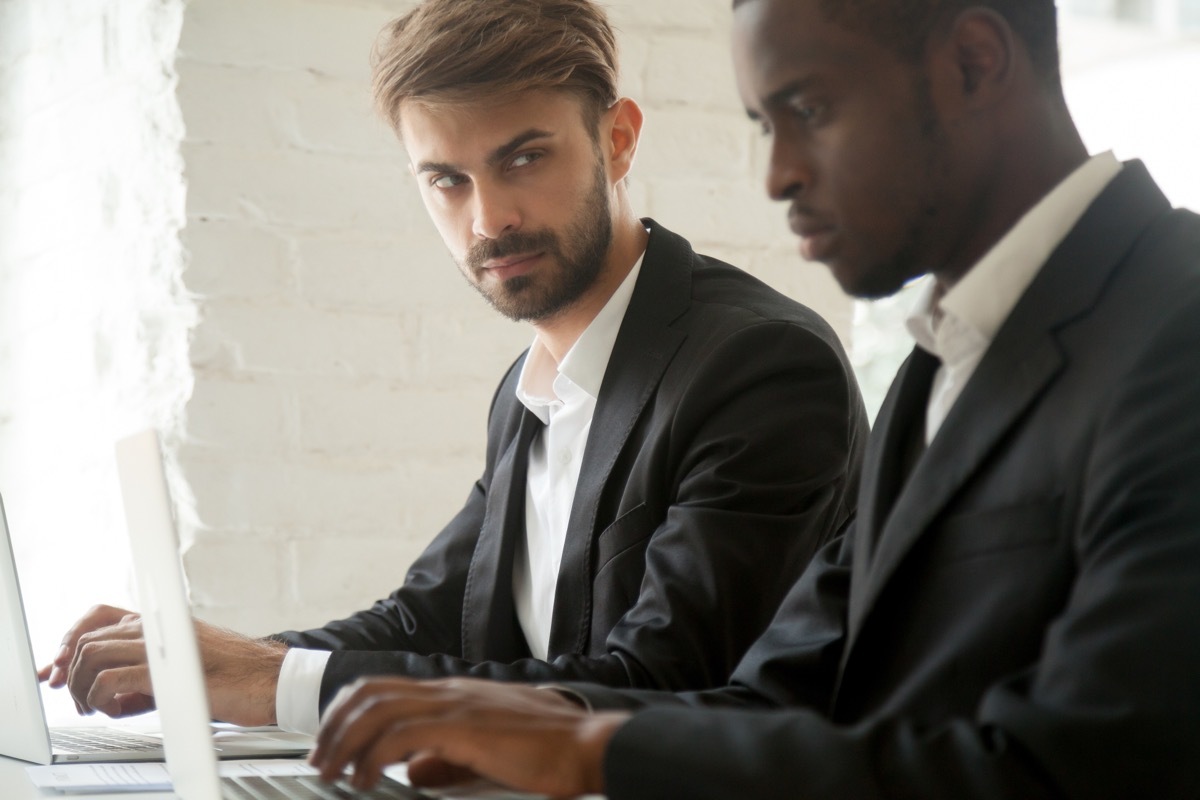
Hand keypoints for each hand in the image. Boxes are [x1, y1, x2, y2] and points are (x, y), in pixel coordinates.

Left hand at [42, 604, 286, 725]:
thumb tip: (115, 696)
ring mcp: (161, 646)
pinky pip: (110, 680)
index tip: (57, 667)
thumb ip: (147, 676)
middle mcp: (158, 628)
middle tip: (73, 697)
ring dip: (81, 686)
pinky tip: (113, 710)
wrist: (269, 679)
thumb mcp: (184, 668)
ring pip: (92, 655)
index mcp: (162, 623)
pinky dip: (99, 698)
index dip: (70, 640)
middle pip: (88, 638)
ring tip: (94, 707)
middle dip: (68, 671)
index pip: (99, 617)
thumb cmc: (236, 676)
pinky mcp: (165, 672)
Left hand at [310, 677, 628, 797]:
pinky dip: (373, 756)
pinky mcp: (463, 727)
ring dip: (345, 740)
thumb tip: (412, 771)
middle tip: (319, 758)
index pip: (387, 688)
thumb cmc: (550, 749)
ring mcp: (457, 705)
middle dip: (335, 724)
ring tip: (332, 770)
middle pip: (372, 692)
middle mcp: (451, 691)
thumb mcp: (487, 751)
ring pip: (378, 709)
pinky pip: (401, 735)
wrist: (587, 743)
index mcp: (456, 693)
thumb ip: (447, 757)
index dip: (351, 712)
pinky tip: (365, 779)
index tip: (334, 741)